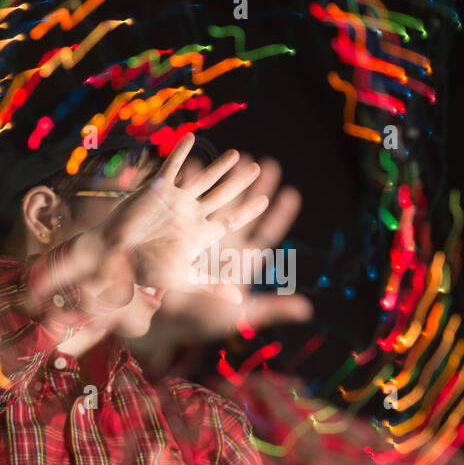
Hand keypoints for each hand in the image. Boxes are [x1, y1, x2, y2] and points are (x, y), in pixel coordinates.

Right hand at [70, 135, 269, 314]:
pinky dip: (181, 153)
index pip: (230, 220)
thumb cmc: (147, 270)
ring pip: (202, 179)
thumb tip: (238, 300)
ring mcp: (176, 201)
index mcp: (200, 235)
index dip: (248, 211)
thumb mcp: (183, 279)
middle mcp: (191, 215)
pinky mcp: (158, 189)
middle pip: (222, 195)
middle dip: (240, 183)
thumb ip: (211, 286)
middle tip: (258, 168)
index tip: (266, 200)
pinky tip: (192, 137)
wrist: (115, 255)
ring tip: (236, 153)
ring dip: (219, 166)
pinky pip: (173, 167)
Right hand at [131, 154, 312, 368]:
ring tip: (237, 155)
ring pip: (212, 191)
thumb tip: (306, 309)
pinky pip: (177, 184)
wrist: (157, 313)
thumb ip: (268, 308)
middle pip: (239, 206)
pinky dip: (183, 165)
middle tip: (267, 166)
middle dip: (253, 186)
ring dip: (224, 173)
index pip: (262, 231)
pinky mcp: (168, 214)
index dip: (277, 215)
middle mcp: (216, 234)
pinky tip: (192, 148)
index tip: (291, 195)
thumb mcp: (233, 312)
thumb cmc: (194, 316)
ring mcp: (193, 222)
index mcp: (235, 254)